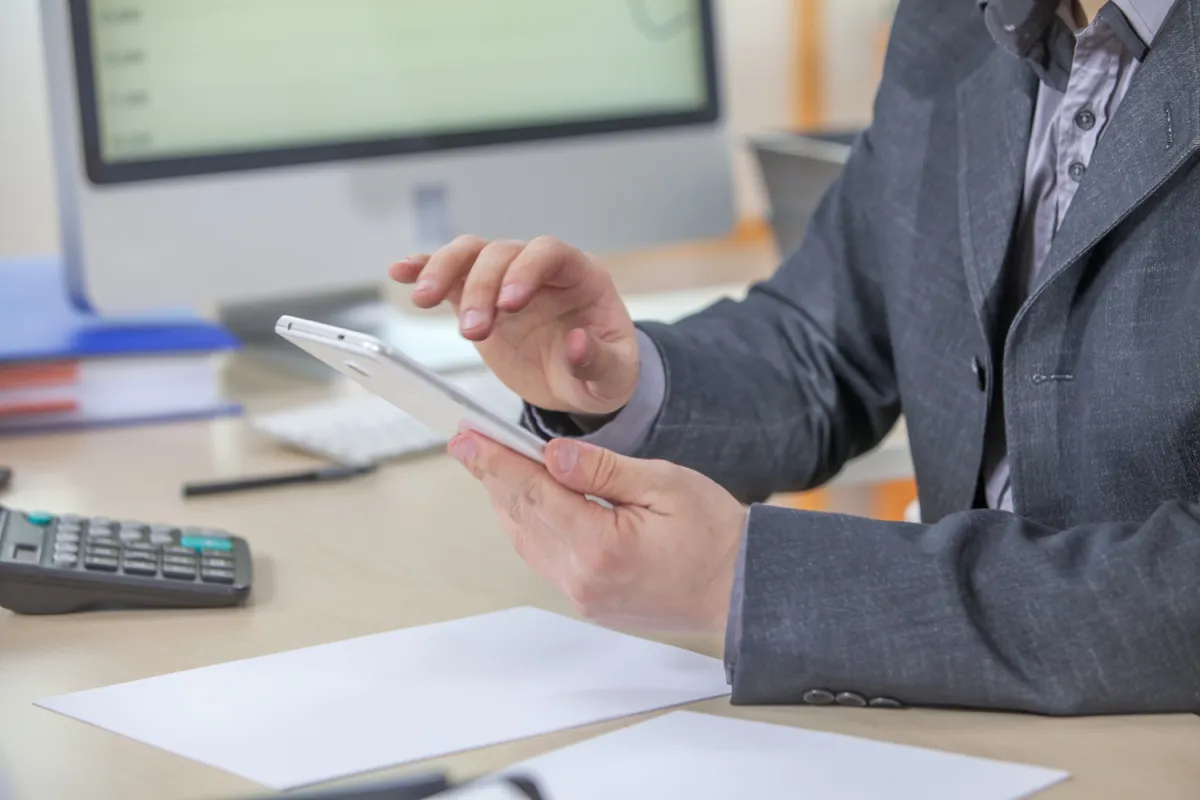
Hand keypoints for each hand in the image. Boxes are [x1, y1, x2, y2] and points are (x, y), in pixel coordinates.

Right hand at [388, 236, 638, 415]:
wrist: (579, 385)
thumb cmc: (603, 374)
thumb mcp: (614, 377)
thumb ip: (597, 360)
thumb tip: (575, 343)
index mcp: (581, 276)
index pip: (549, 253)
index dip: (526, 270)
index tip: (508, 304)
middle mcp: (541, 270)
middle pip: (502, 253)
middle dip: (481, 287)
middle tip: (472, 332)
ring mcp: (506, 280)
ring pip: (471, 254)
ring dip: (444, 271)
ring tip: (424, 300)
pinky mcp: (478, 298)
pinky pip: (450, 275)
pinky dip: (424, 268)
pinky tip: (401, 272)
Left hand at [447, 431, 746, 634]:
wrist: (742, 588)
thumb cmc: (715, 535)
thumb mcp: (664, 483)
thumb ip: (602, 469)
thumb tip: (552, 454)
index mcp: (601, 547)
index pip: (532, 493)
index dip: (494, 462)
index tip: (465, 438)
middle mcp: (582, 579)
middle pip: (520, 516)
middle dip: (491, 475)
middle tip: (467, 441)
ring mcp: (582, 596)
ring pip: (525, 539)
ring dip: (506, 499)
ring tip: (489, 462)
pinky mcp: (588, 601)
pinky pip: (543, 557)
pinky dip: (527, 523)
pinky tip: (524, 498)